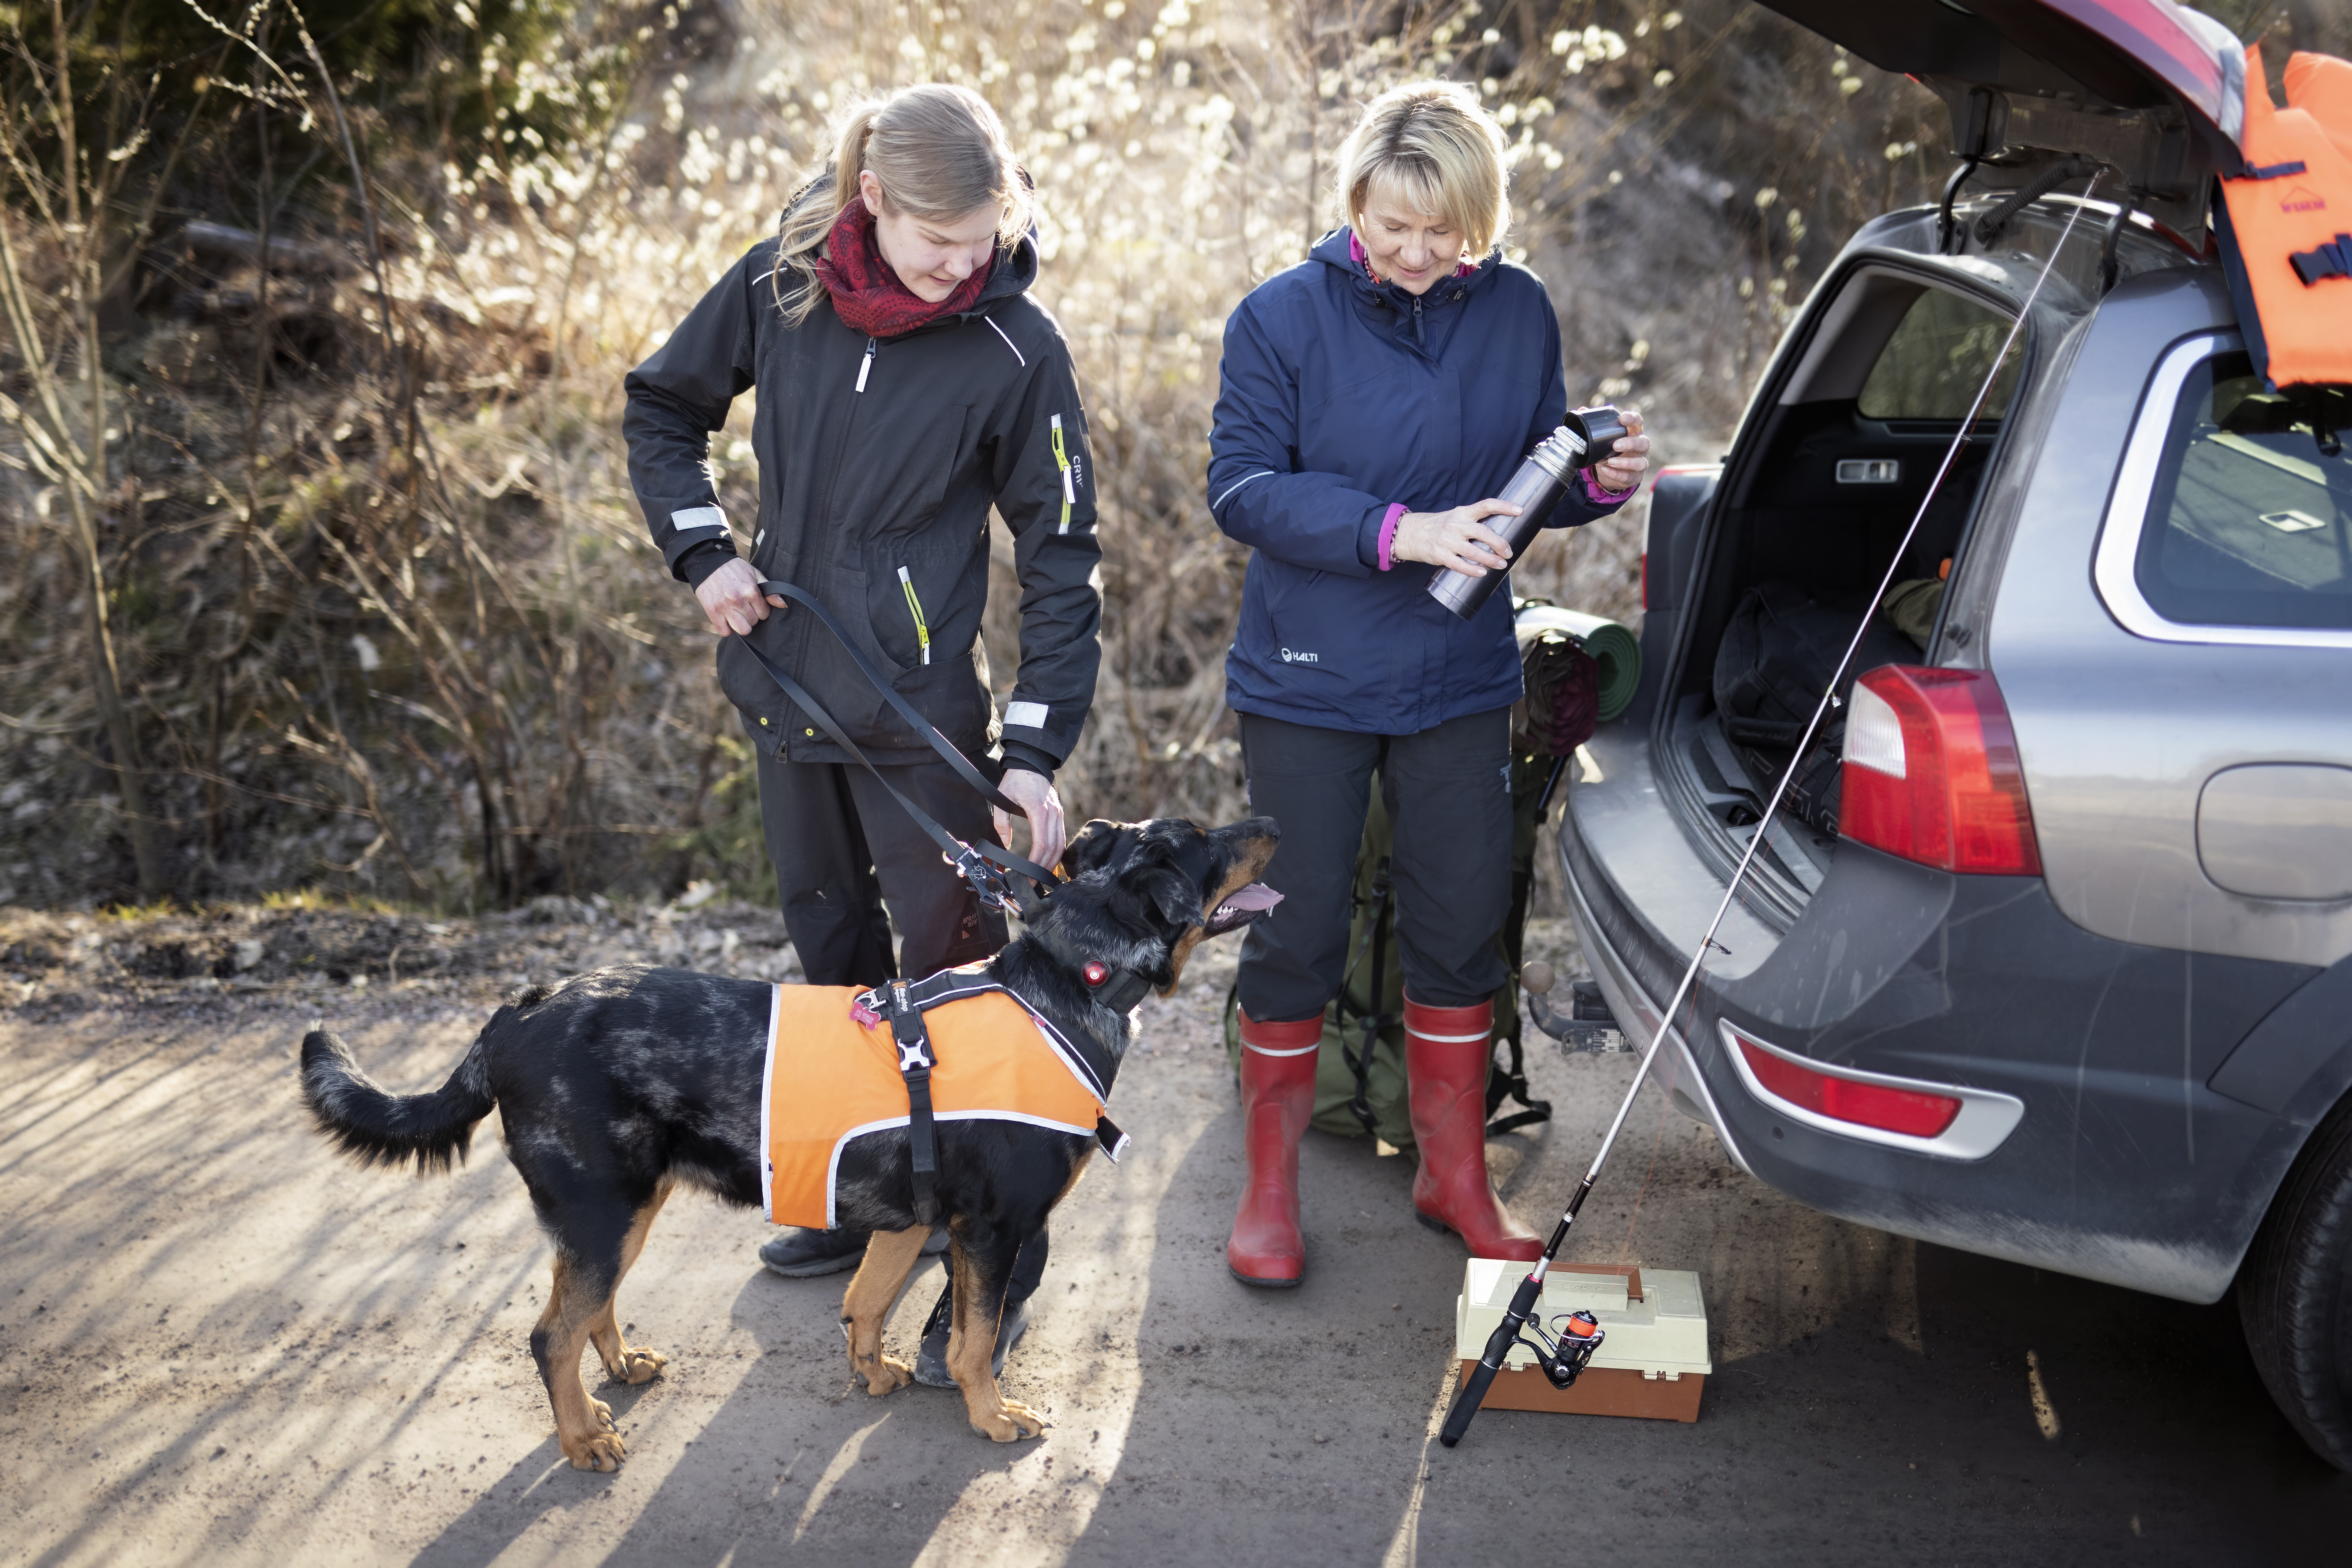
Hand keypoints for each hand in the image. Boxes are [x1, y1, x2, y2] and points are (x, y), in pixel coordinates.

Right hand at [695, 557, 785, 635]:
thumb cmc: (734, 569)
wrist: (708, 563)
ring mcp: (724, 607)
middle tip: (745, 607)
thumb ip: (769, 590)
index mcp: (750, 591)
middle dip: (752, 616)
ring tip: (738, 615)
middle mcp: (738, 600)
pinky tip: (728, 620)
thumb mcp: (754, 574)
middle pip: (754, 622)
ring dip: (742, 624)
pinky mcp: (712, 612)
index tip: (755, 604)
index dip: (761, 610)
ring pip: (742, 630)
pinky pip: (725, 632)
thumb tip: (782, 604)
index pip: (764, 613)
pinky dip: (728, 629)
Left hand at [994, 767, 1066, 871]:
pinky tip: (1048, 862)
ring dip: (1052, 863)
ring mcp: (1058, 814)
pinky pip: (1061, 838)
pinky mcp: (1059, 815)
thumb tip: (1005, 844)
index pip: (1042, 843)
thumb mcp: (1002, 799)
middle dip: (1044, 869)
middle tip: (1033, 883)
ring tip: (1040, 877)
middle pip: (1054, 848)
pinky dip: (1056, 852)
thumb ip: (1001, 823)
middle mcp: (1053, 814)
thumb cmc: (1016, 780)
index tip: (1028, 875)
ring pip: (1060, 845)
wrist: (1031, 763)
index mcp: (1039, 810)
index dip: (1036, 863)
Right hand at [1390, 498, 1521, 575]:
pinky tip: (1482, 573)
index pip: (1486, 505)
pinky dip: (1472, 570)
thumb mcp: (1456, 517)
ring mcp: (1447, 540)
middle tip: (1509, 552)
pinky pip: (1459, 564)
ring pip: (1473, 551)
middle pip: (1482, 532)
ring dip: (1490, 559)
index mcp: (1462, 513)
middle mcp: (1455, 525)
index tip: (1520, 510)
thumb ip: (1474, 522)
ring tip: (1501, 565)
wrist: (1411, 533)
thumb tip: (1500, 534)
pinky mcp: (1439, 555)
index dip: (1504, 506)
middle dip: (1499, 543)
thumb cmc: (1440, 526)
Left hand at [1592, 407, 1650, 494]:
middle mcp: (1639, 447)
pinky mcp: (1635, 477)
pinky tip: (1606, 470)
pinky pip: (1630, 477)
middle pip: (1644, 443)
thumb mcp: (1600, 438)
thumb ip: (1593, 424)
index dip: (1633, 419)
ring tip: (1610, 461)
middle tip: (1615, 445)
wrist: (1607, 471)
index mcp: (1633, 433)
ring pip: (1641, 463)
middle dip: (1631, 443)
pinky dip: (1617, 474)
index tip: (1622, 418)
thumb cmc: (1608, 449)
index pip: (1638, 422)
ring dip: (1626, 462)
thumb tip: (1582, 410)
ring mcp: (1639, 463)